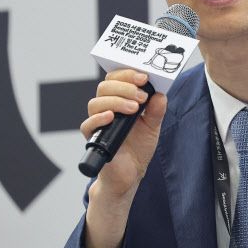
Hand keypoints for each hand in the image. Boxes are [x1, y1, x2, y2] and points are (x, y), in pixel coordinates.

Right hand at [81, 69, 166, 198]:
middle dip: (125, 87)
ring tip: (134, 109)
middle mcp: (106, 107)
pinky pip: (88, 124)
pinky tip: (112, 117)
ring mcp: (98, 122)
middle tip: (141, 96)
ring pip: (96, 102)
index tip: (143, 77)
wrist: (131, 173)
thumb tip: (160, 93)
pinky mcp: (92, 138)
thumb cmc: (139, 146)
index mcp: (119, 99)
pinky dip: (99, 118)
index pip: (116, 78)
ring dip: (116, 101)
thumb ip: (156, 109)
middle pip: (105, 86)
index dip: (128, 74)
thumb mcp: (153, 125)